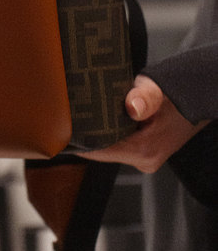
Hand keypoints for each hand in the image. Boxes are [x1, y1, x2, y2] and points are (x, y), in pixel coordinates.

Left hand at [76, 75, 208, 171]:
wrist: (191, 100)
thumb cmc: (172, 94)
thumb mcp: (156, 90)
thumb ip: (144, 97)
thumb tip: (132, 107)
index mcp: (145, 151)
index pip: (101, 151)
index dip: (80, 141)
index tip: (59, 131)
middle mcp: (143, 161)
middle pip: (102, 151)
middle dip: (85, 136)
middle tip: (63, 119)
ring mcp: (143, 159)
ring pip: (109, 148)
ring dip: (96, 134)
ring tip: (76, 118)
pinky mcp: (142, 154)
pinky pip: (117, 145)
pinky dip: (107, 133)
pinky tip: (96, 120)